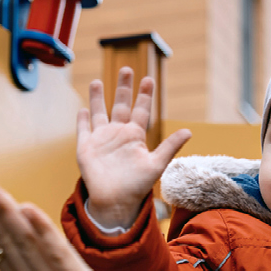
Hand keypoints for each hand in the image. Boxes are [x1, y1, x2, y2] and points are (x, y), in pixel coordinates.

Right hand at [76, 67, 190, 227]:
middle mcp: (118, 134)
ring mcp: (101, 140)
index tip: (149, 79)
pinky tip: (82, 109)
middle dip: (123, 88)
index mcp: (135, 136)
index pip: (141, 110)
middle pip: (120, 105)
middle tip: (126, 69)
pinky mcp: (86, 148)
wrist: (115, 202)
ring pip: (98, 113)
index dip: (144, 95)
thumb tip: (189, 131)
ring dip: (97, 98)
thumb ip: (170, 147)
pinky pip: (83, 130)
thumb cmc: (137, 187)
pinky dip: (82, 119)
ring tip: (96, 81)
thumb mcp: (156, 165)